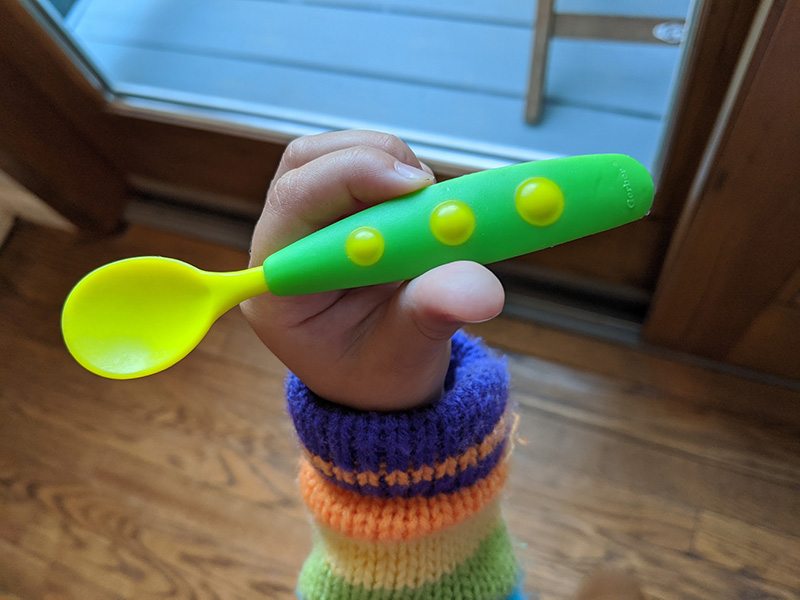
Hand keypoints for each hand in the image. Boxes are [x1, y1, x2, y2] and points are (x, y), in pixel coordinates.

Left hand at [241, 131, 504, 410]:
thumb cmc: (378, 374)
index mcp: (278, 287)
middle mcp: (285, 244)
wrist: (380, 378)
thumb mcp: (406, 356)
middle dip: (373, 161)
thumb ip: (433, 315)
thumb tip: (480, 287)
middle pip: (308, 161)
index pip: (295, 201)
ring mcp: (310, 221)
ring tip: (429, 212)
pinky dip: (401, 174)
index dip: (353, 176)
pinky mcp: (339, 209)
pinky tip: (423, 212)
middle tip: (430, 190)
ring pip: (335, 152)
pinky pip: (364, 165)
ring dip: (390, 164)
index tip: (419, 187)